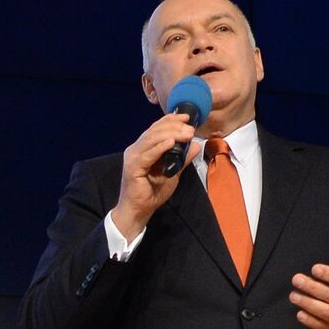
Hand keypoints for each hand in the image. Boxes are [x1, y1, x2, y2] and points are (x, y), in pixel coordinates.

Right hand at [109, 113, 201, 239]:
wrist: (138, 210)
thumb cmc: (152, 193)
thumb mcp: (172, 173)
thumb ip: (182, 159)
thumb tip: (195, 146)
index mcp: (143, 148)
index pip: (156, 128)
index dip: (171, 120)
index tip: (187, 117)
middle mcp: (136, 149)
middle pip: (155, 131)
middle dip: (174, 127)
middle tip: (191, 129)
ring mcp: (132, 157)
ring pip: (152, 139)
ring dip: (171, 134)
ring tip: (186, 133)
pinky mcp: (132, 167)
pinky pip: (148, 154)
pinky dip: (159, 148)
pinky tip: (171, 143)